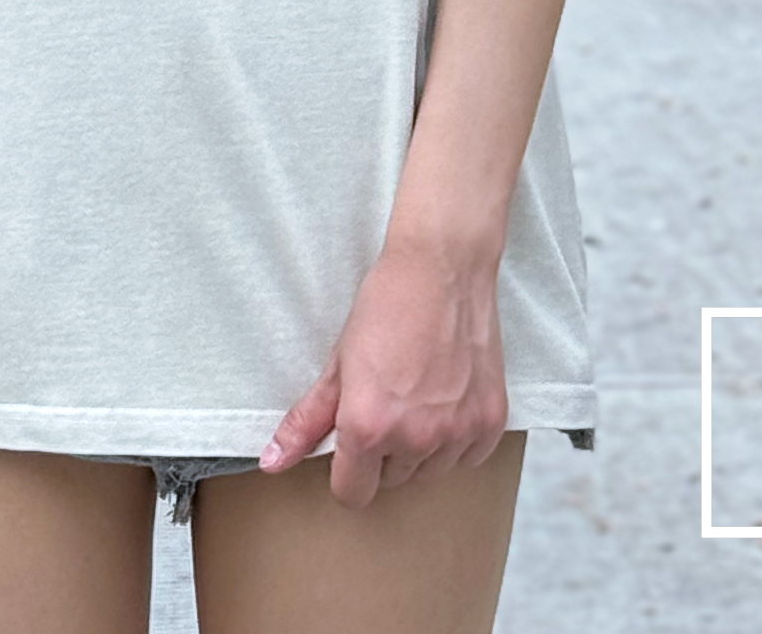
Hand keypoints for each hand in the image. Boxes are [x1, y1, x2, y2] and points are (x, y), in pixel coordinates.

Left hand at [258, 232, 508, 509]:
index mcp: (368, 426)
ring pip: (429, 472)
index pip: (352, 494)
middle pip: (390, 481)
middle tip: (388, 400)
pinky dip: (458, 438)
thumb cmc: (386, 306)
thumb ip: (306, 420)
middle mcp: (414, 438)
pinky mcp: (490, 422)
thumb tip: (272, 463)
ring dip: (422, 448)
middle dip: (384, 452)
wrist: (443, 266)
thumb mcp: (339, 362)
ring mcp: (457, 432)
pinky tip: (448, 397)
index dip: (347, 470)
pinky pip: (468, 458)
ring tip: (419, 394)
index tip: (352, 444)